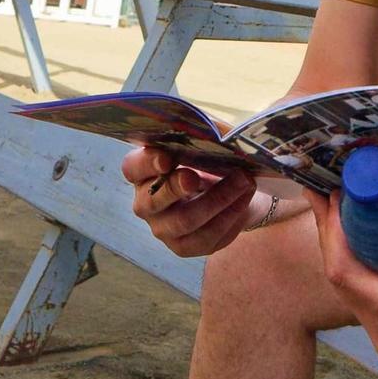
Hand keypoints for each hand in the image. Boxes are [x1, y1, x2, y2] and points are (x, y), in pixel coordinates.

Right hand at [123, 146, 256, 257]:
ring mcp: (163, 228)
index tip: (166, 158)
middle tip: (196, 177)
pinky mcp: (185, 247)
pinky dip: (230, 216)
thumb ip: (203, 133)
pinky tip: (244, 199)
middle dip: (175, 188)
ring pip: (184, 221)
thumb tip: (213, 132)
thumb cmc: (209, 160)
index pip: (133, 168)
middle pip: (152, 201)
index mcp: (143, 172)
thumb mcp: (204, 143)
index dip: (147, 164)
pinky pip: (206, 236)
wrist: (230, 190)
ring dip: (218, 200)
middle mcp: (146, 203)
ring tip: (244, 181)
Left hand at [304, 162, 377, 378]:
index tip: (334, 190)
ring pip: (352, 296)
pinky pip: (367, 310)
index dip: (332, 229)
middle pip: (341, 280)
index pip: (345, 271)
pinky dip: (362, 277)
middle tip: (339, 188)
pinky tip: (370, 248)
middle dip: (334, 233)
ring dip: (346, 255)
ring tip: (351, 211)